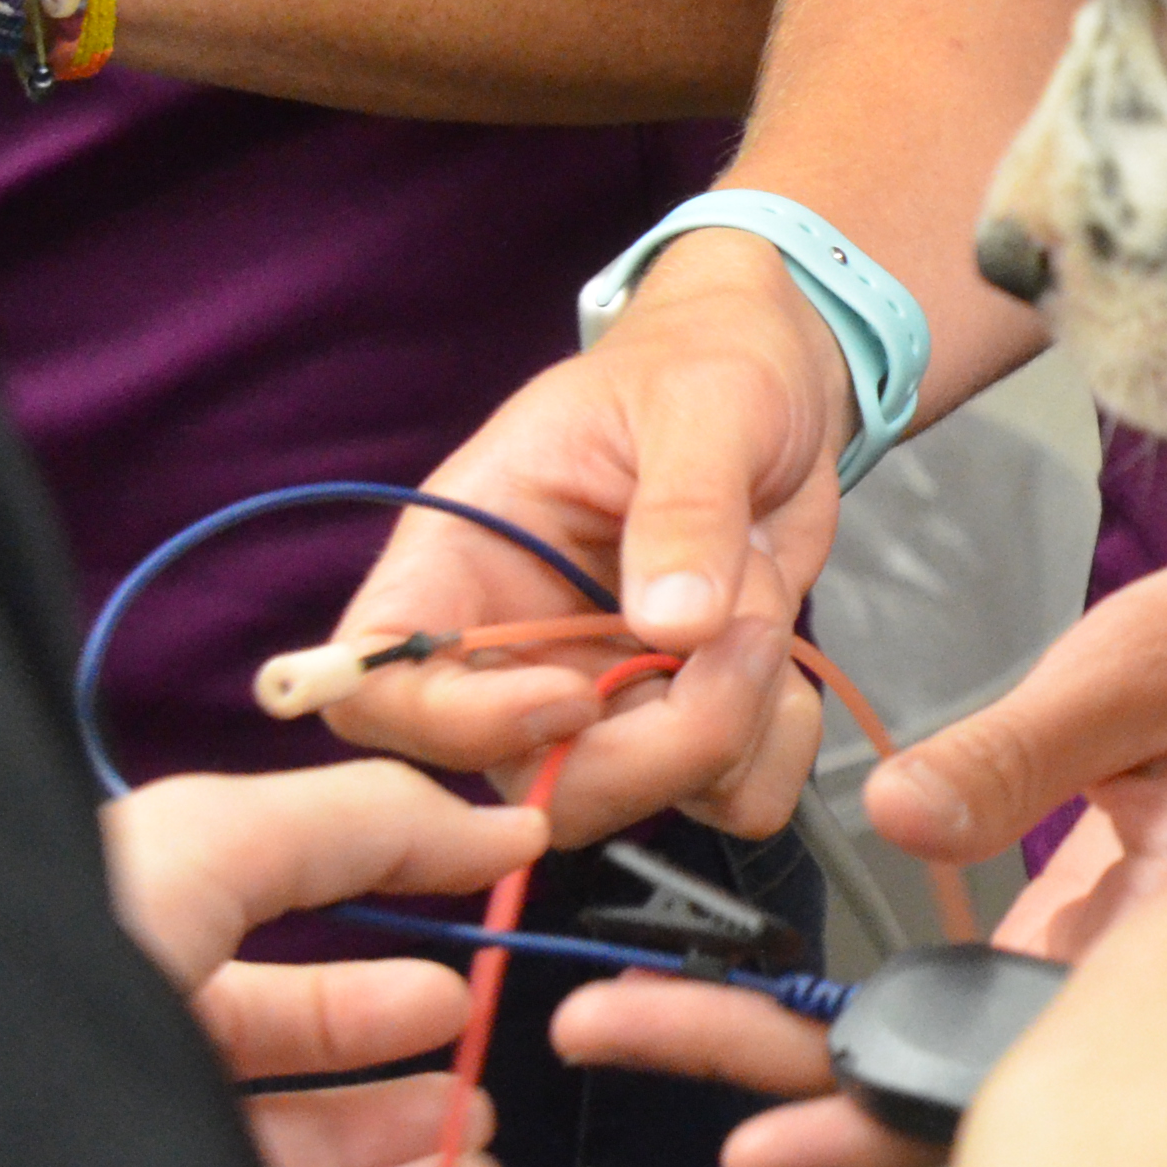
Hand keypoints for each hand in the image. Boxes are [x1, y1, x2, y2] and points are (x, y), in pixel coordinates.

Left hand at [99, 761, 548, 1166]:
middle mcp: (118, 1086)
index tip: (460, 993)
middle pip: (283, 1105)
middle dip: (398, 1103)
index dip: (370, 993)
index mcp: (128, 974)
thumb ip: (360, 823)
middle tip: (478, 1110)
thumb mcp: (208, 845)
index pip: (269, 990)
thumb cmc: (64, 960)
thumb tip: (503, 830)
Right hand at [316, 231, 851, 846]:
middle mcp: (513, 648)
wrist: (784, 389)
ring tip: (767, 606)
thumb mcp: (699, 405)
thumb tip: (675, 623)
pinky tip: (786, 661)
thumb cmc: (705, 366)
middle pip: (529, 778)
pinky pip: (728, 795)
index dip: (458, 725)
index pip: (380, 687)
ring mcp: (597, 696)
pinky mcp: (678, 720)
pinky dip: (777, 746)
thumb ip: (684, 507)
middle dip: (658, 744)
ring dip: (734, 726)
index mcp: (462, 559)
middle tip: (750, 639)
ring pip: (637, 800)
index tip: (577, 696)